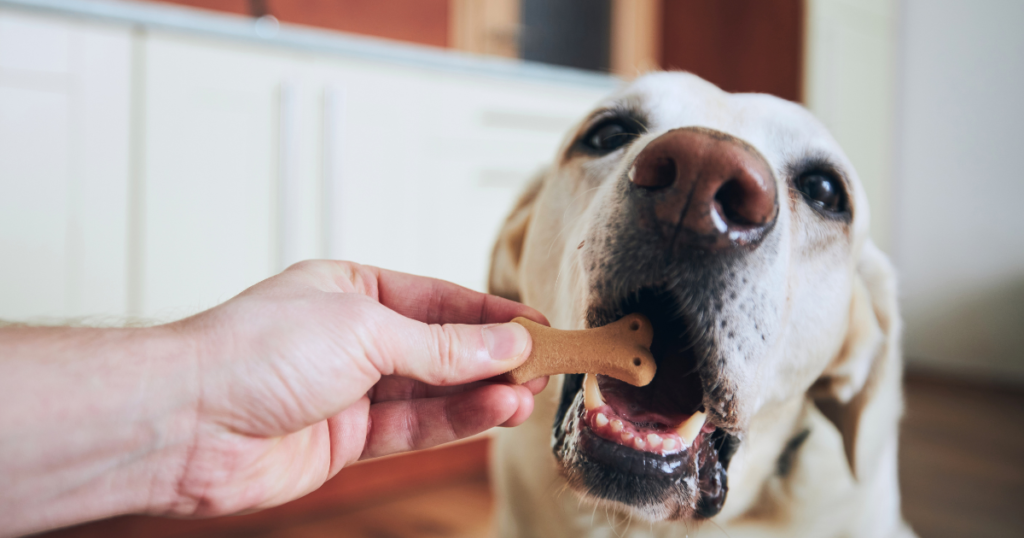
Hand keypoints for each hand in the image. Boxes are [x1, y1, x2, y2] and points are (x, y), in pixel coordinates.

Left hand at [166, 260, 547, 516]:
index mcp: (352, 289)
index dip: (492, 314)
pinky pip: (414, 426)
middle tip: (544, 365)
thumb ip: (442, 344)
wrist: (186, 422)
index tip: (538, 326)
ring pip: (433, 390)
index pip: (439, 300)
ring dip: (482, 392)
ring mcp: (350, 390)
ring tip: (527, 393)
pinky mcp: (346, 439)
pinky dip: (456, 421)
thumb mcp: (365, 330)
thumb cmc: (253, 352)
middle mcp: (353, 337)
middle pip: (441, 346)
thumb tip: (504, 342)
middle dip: (493, 356)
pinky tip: (492, 411)